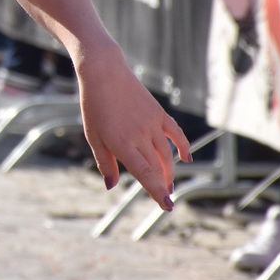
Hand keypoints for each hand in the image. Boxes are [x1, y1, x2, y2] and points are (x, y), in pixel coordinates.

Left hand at [76, 44, 191, 207]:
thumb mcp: (93, 136)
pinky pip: (176, 133)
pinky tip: (187, 158)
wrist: (104, 73)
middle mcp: (140, 136)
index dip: (157, 192)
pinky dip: (183, 146)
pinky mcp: (159, 114)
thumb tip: (112, 185)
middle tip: (165, 195)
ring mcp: (152, 124)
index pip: (146, 174)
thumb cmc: (94, 106)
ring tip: (169, 182)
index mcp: (122, 144)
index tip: (168, 206)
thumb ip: (105, 162)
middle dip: (163, 184)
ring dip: (169, 171)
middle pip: (158, 167)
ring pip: (167, 154)